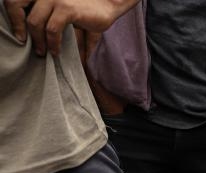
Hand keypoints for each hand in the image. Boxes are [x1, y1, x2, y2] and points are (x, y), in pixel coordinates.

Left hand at [6, 0, 129, 55]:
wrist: (110, 2)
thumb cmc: (88, 7)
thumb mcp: (64, 10)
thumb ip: (50, 19)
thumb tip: (41, 40)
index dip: (12, 17)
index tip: (20, 34)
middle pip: (15, 4)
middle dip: (18, 27)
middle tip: (25, 42)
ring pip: (34, 22)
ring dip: (37, 41)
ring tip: (43, 52)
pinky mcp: (67, 8)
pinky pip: (52, 29)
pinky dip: (53, 43)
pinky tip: (56, 51)